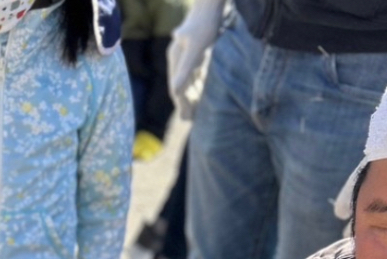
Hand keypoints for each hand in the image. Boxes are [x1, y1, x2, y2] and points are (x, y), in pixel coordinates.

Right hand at [167, 0, 223, 120]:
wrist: (211, 3)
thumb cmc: (205, 24)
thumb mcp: (196, 49)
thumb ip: (185, 70)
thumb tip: (175, 92)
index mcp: (175, 59)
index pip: (176, 87)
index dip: (181, 103)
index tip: (186, 118)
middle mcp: (178, 56)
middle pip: (180, 84)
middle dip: (185, 101)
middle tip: (189, 119)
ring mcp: (186, 52)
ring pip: (187, 78)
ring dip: (192, 93)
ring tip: (197, 108)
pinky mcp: (196, 48)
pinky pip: (195, 70)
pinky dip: (198, 81)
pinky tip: (204, 87)